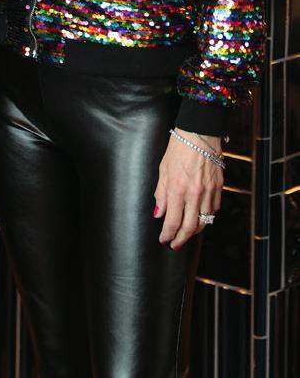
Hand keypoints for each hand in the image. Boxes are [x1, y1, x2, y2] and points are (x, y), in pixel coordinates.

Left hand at [154, 132, 222, 249]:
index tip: (164, 239)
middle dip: (181, 239)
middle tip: (175, 245)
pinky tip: (201, 218)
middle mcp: (194, 193)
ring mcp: (209, 191)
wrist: (200, 133)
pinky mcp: (219, 187)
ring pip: (204, 221)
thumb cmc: (179, 148)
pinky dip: (207, 217)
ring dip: (194, 231)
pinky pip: (214, 209)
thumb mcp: (163, 169)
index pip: (172, 221)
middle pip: (190, 227)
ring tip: (186, 234)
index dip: (167, 234)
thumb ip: (161, 193)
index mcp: (177, 188)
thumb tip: (159, 213)